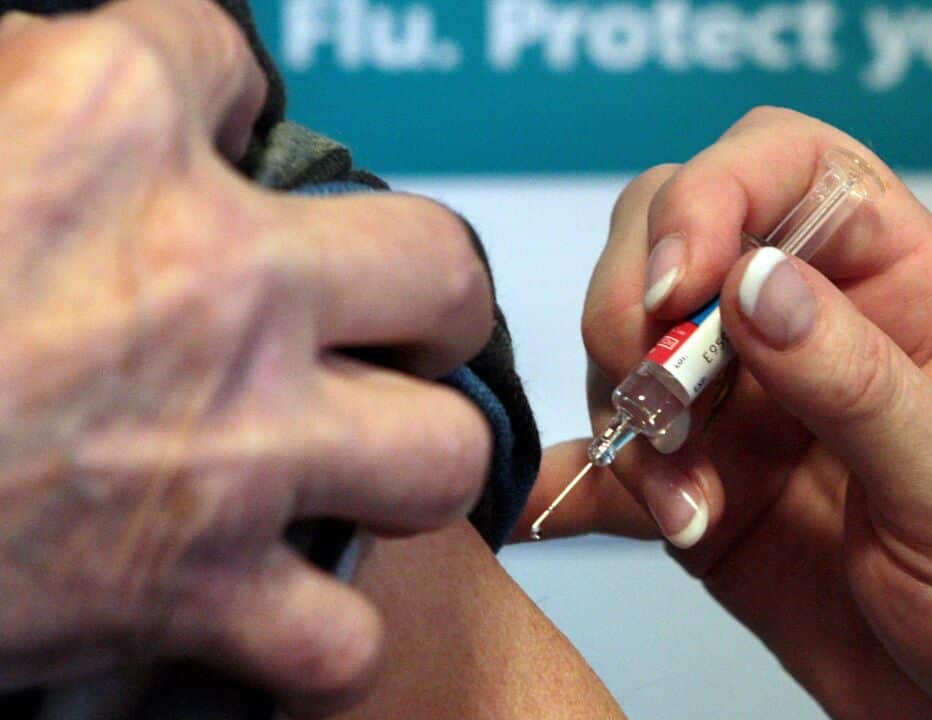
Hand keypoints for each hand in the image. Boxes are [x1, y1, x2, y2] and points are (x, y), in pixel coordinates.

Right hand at [0, 2, 491, 712]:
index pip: (221, 62)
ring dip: (410, 457)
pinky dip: (320, 635)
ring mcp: (226, 447)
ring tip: (360, 454)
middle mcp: (208, 279)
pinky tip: (280, 606)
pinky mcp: (191, 596)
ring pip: (441, 450)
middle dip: (422, 295)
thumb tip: (75, 63)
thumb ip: (22, 88)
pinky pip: (339, 637)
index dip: (219, 101)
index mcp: (101, 126)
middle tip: (383, 317)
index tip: (213, 136)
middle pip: (435, 264)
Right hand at [525, 107, 931, 717]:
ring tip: (685, 508)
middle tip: (660, 402)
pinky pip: (617, 463)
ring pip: (631, 346)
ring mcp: (754, 411)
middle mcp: (818, 334)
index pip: (794, 167)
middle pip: (679, 235)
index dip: (719, 191)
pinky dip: (577, 480)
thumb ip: (865, 387)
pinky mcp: (709, 490)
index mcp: (911, 291)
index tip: (683, 280)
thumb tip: (757, 285)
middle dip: (637, 303)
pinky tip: (563, 509)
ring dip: (628, 418)